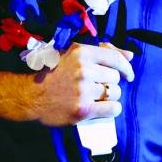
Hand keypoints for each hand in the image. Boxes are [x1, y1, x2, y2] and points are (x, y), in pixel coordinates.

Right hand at [0, 43, 134, 125]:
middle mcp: (83, 70)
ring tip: (97, 97)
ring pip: (114, 93)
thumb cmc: (53, 74)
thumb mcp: (74, 55)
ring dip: (110, 97)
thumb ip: (104, 52)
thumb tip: (131, 55)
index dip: (125, 67)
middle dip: (111, 83)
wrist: (31, 96)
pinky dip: (111, 110)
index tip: (128, 75)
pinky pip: (112, 109)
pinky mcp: (83, 109)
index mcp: (81, 53)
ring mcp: (83, 91)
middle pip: (115, 78)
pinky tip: (103, 108)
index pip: (115, 58)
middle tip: (99, 87)